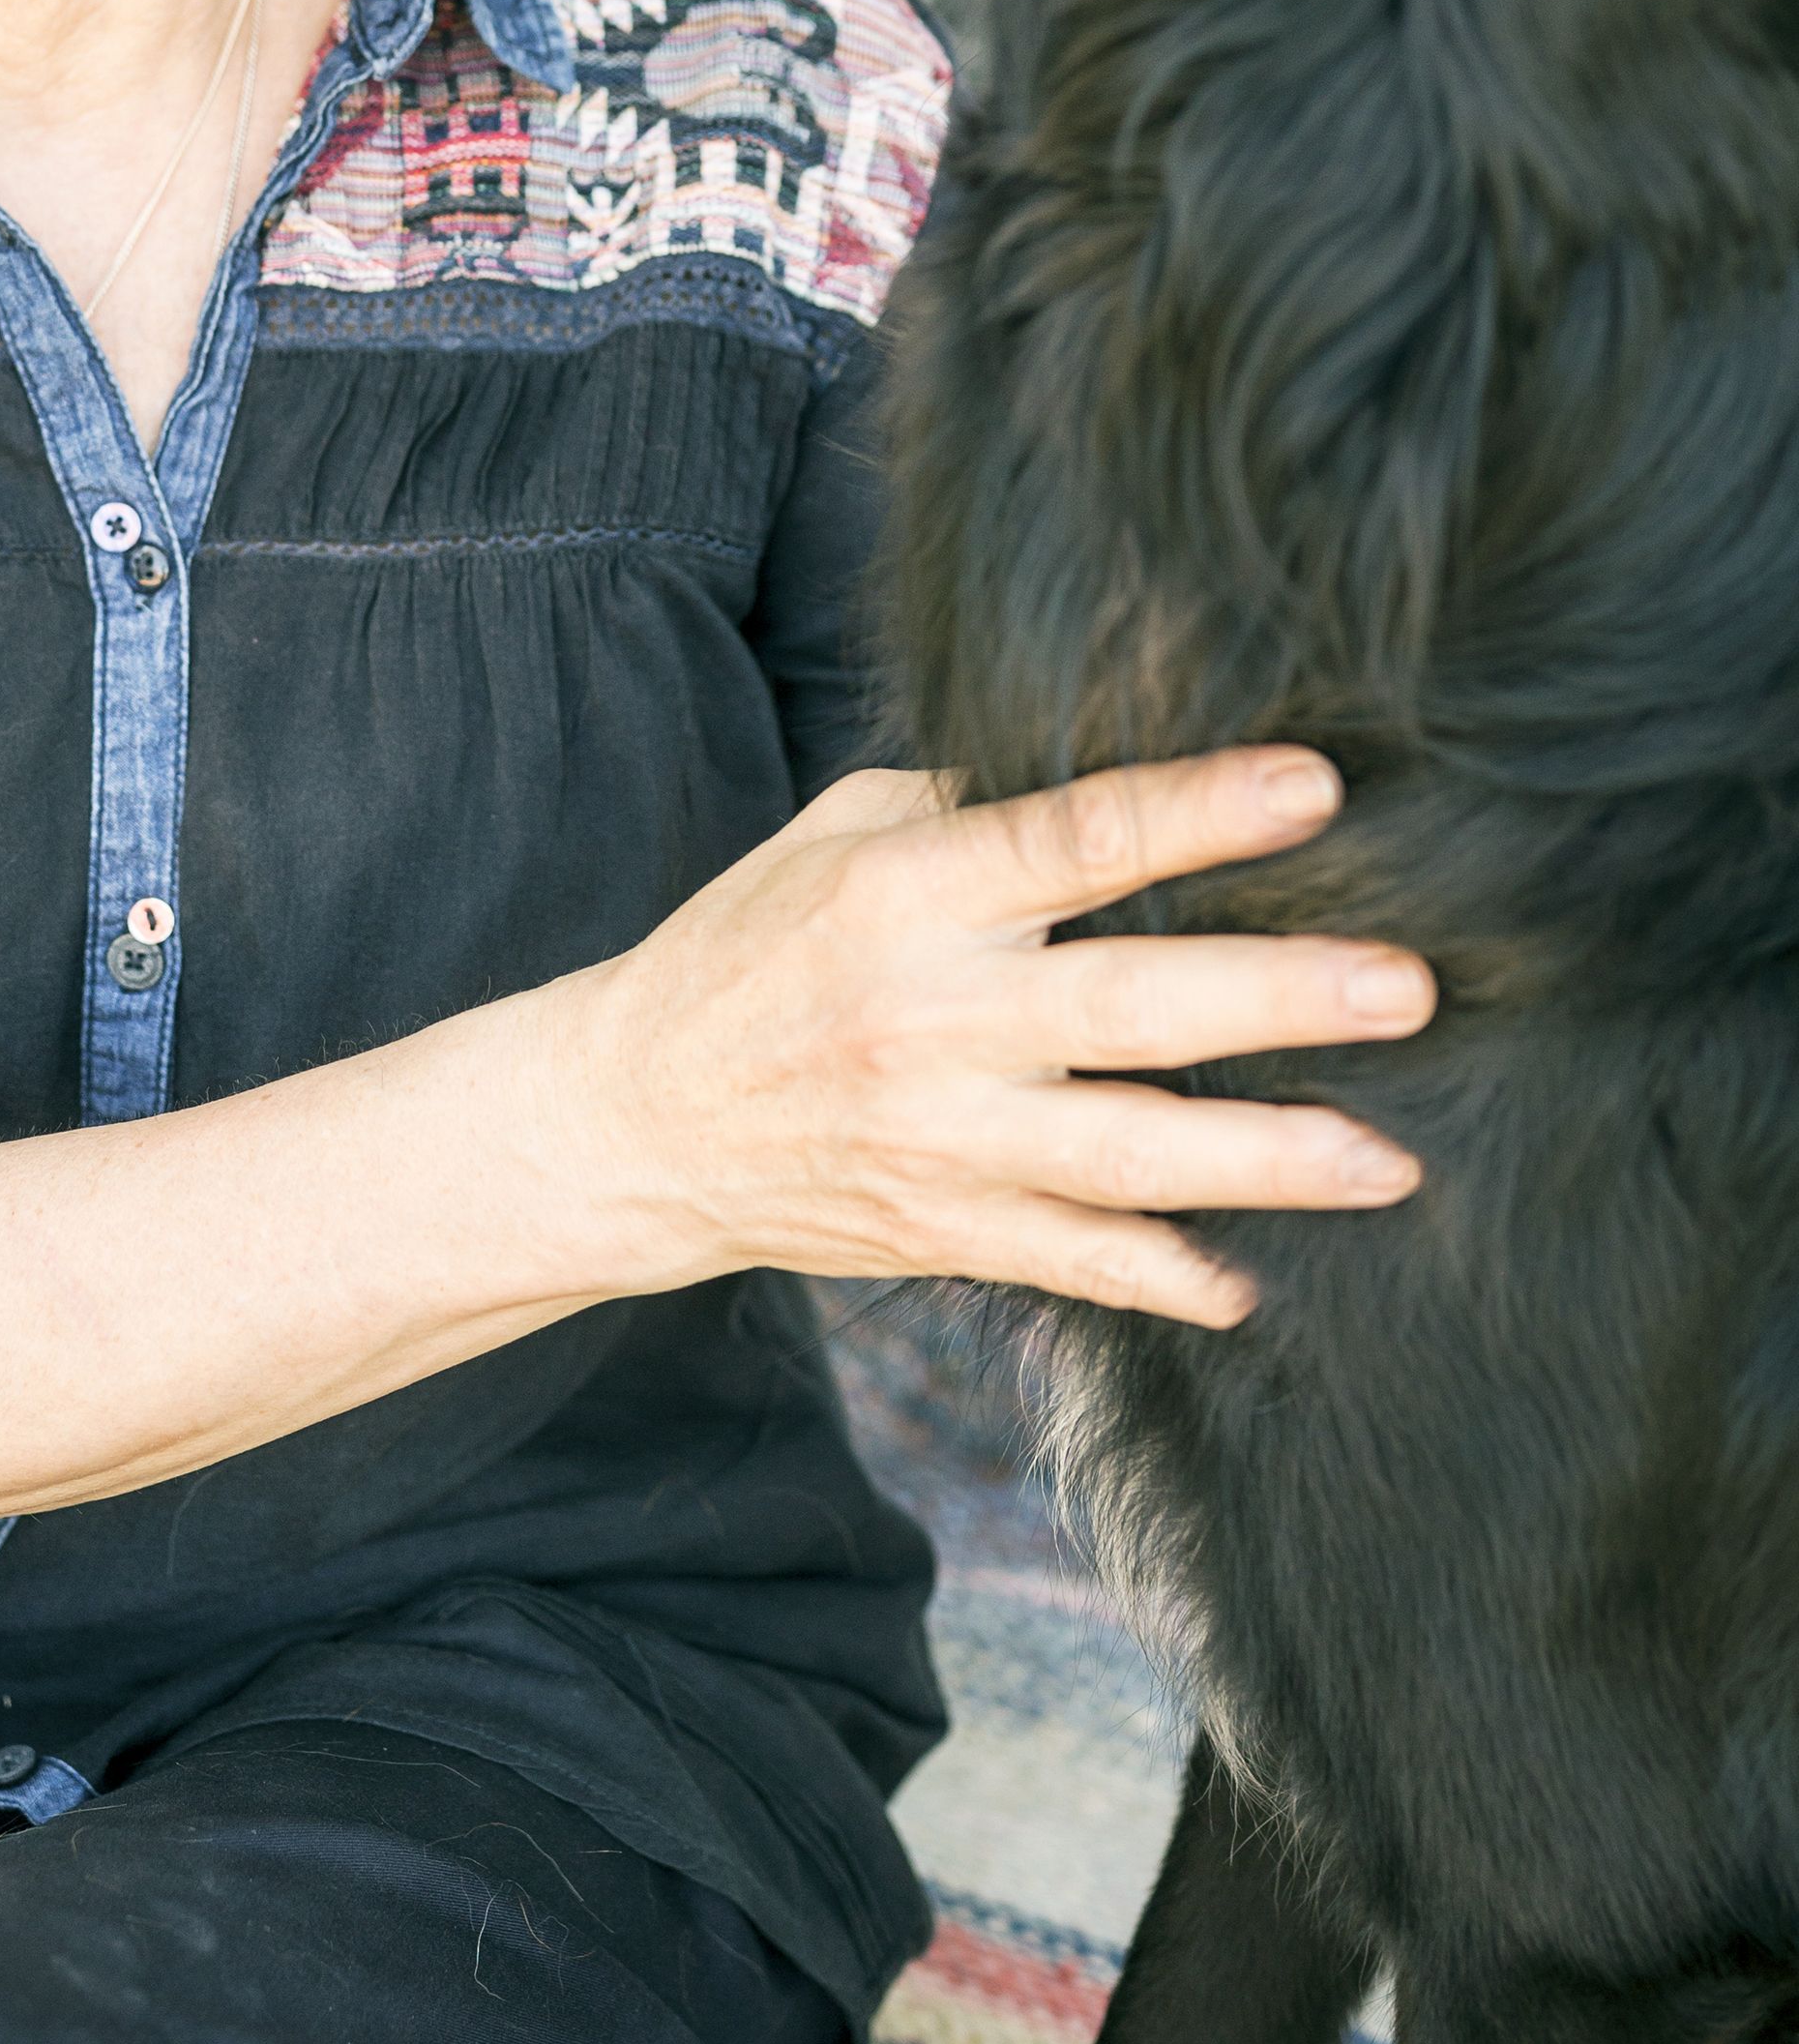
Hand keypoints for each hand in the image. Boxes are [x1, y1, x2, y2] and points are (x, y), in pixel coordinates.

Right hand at [576, 746, 1428, 1326]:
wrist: (635, 1118)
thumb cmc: (753, 945)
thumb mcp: (839, 832)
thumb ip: (972, 803)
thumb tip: (1127, 758)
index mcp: (909, 894)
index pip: (1073, 841)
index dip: (1196, 811)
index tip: (1315, 786)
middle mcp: (933, 1018)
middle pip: (1133, 1009)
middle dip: (1280, 999)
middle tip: (1408, 989)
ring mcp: (942, 1139)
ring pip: (1129, 1158)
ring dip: (1267, 1161)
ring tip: (1389, 1160)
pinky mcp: (943, 1231)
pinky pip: (1074, 1262)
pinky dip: (1163, 1276)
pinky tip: (1249, 1285)